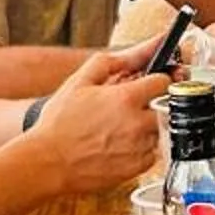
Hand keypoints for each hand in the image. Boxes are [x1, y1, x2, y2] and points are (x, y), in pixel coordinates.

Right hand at [30, 49, 165, 194]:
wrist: (47, 163)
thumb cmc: (59, 123)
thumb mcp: (80, 81)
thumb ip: (116, 60)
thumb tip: (148, 45)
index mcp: (126, 98)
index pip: (165, 81)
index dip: (155, 80)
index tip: (146, 85)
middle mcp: (137, 123)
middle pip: (167, 106)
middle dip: (153, 104)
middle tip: (130, 108)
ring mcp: (139, 148)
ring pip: (160, 130)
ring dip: (147, 126)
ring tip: (119, 128)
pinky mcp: (137, 168)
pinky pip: (152, 153)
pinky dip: (141, 148)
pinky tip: (119, 145)